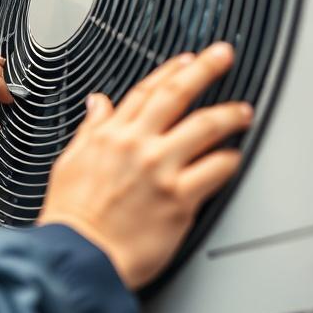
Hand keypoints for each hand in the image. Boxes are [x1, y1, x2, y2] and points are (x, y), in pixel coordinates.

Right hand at [38, 43, 252, 289]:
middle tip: (223, 56)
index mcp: (109, 135)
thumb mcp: (69, 162)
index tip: (187, 60)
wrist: (79, 256)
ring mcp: (160, 169)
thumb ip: (90, 130)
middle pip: (178, 95)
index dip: (170, 70)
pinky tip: (236, 157)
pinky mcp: (179, 198)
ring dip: (229, 115)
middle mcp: (136, 145)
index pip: (145, 91)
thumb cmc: (72, 218)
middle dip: (205, 69)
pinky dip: (230, 160)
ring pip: (205, 126)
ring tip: (243, 112)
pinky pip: (216, 169)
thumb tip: (97, 104)